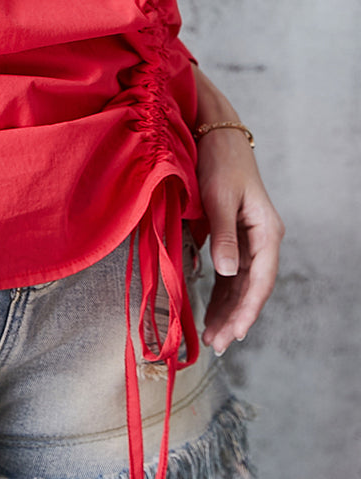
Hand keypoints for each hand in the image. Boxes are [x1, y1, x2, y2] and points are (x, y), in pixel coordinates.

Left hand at [197, 128, 283, 354]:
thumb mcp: (219, 198)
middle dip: (235, 317)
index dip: (249, 309)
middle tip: (217, 343)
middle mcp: (262, 239)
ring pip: (240, 284)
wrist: (215, 135)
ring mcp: (248, 239)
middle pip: (252, 287)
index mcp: (266, 231)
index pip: (261, 280)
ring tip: (211, 335)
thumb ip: (223, 235)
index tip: (235, 333)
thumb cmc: (220, 162)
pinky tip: (210, 309)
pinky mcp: (233, 236)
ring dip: (227, 309)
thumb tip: (227, 272)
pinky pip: (230, 272)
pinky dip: (221, 292)